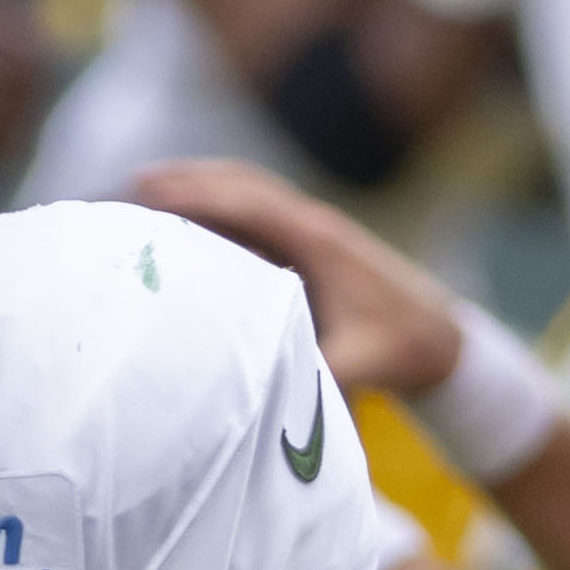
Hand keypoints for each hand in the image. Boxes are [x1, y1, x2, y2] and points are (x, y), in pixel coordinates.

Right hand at [132, 157, 460, 399]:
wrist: (445, 337)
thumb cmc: (404, 347)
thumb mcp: (363, 363)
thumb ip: (321, 373)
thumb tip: (270, 390)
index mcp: (319, 241)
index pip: (248, 203)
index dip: (196, 194)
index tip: (145, 191)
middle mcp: (313, 222)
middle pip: (238, 182)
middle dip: (183, 179)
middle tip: (124, 187)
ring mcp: (312, 226)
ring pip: (246, 187)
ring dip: (197, 182)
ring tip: (140, 191)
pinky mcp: (311, 239)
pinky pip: (256, 207)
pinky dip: (217, 201)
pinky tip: (185, 216)